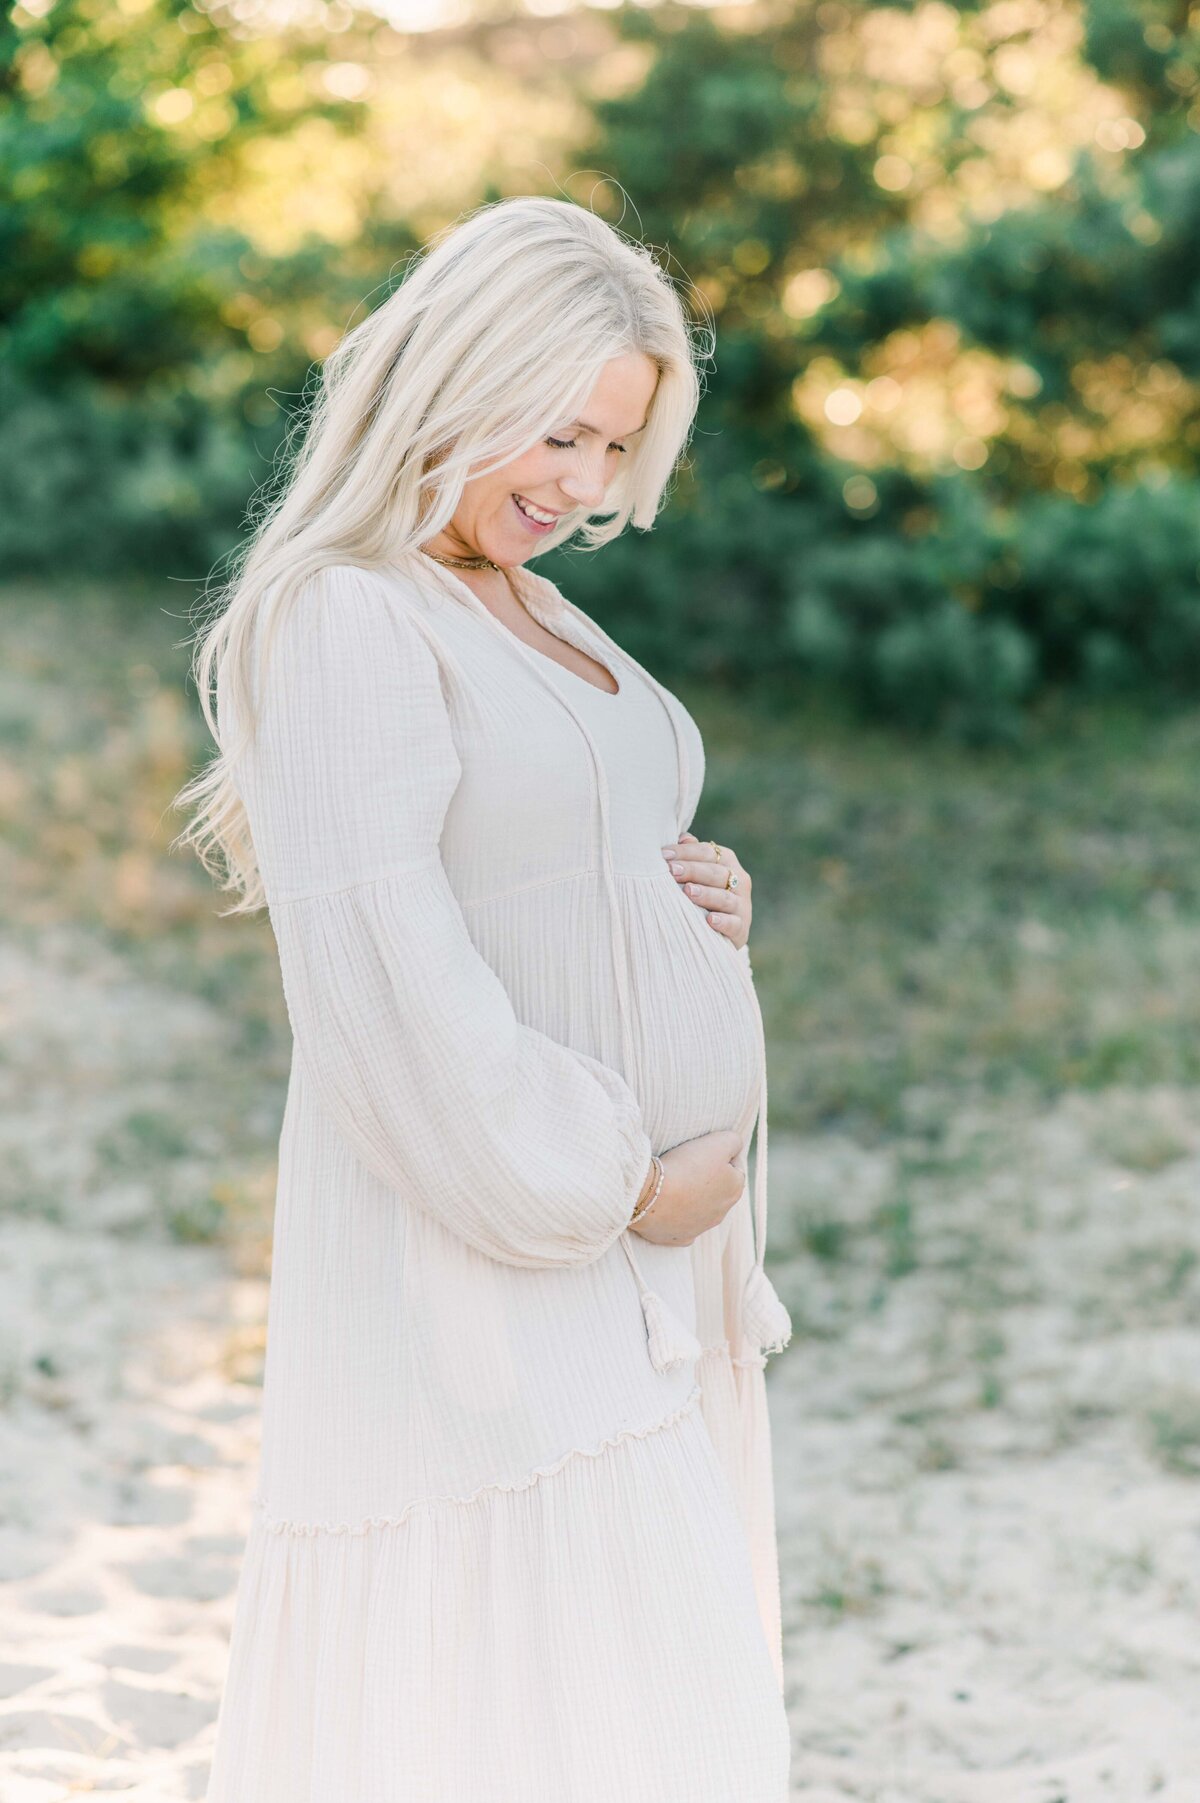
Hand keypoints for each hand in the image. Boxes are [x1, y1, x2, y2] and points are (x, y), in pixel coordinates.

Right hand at [629, 1130, 746, 1246]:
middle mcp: (722, 1212)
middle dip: (707, 1177)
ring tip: (673, 1182)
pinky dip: (675, 1215)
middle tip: (686, 1164)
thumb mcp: (718, 1142)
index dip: (720, 1154)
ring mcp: (700, 1227)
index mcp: (735, 1189)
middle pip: (718, 1189)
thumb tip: (736, 1146)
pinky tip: (666, 1204)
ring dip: (691, 1196)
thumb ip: (734, 1141)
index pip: (736, 1166)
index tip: (703, 1149)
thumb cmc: (686, 1167)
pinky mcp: (679, 1237)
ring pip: (700, 1208)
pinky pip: (681, 1224)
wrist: (651, 1196)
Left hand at [661, 831, 751, 950]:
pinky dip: (723, 922)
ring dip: (706, 894)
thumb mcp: (699, 872)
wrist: (722, 928)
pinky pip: (734, 924)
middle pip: (716, 873)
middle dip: (693, 870)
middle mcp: (739, 881)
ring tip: (688, 891)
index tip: (663, 855)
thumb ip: (692, 854)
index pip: (708, 852)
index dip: (686, 852)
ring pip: (725, 898)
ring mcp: (742, 905)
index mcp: (727, 862)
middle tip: (672, 871)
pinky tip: (710, 920)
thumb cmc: (703, 892)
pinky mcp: (742, 929)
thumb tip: (683, 838)